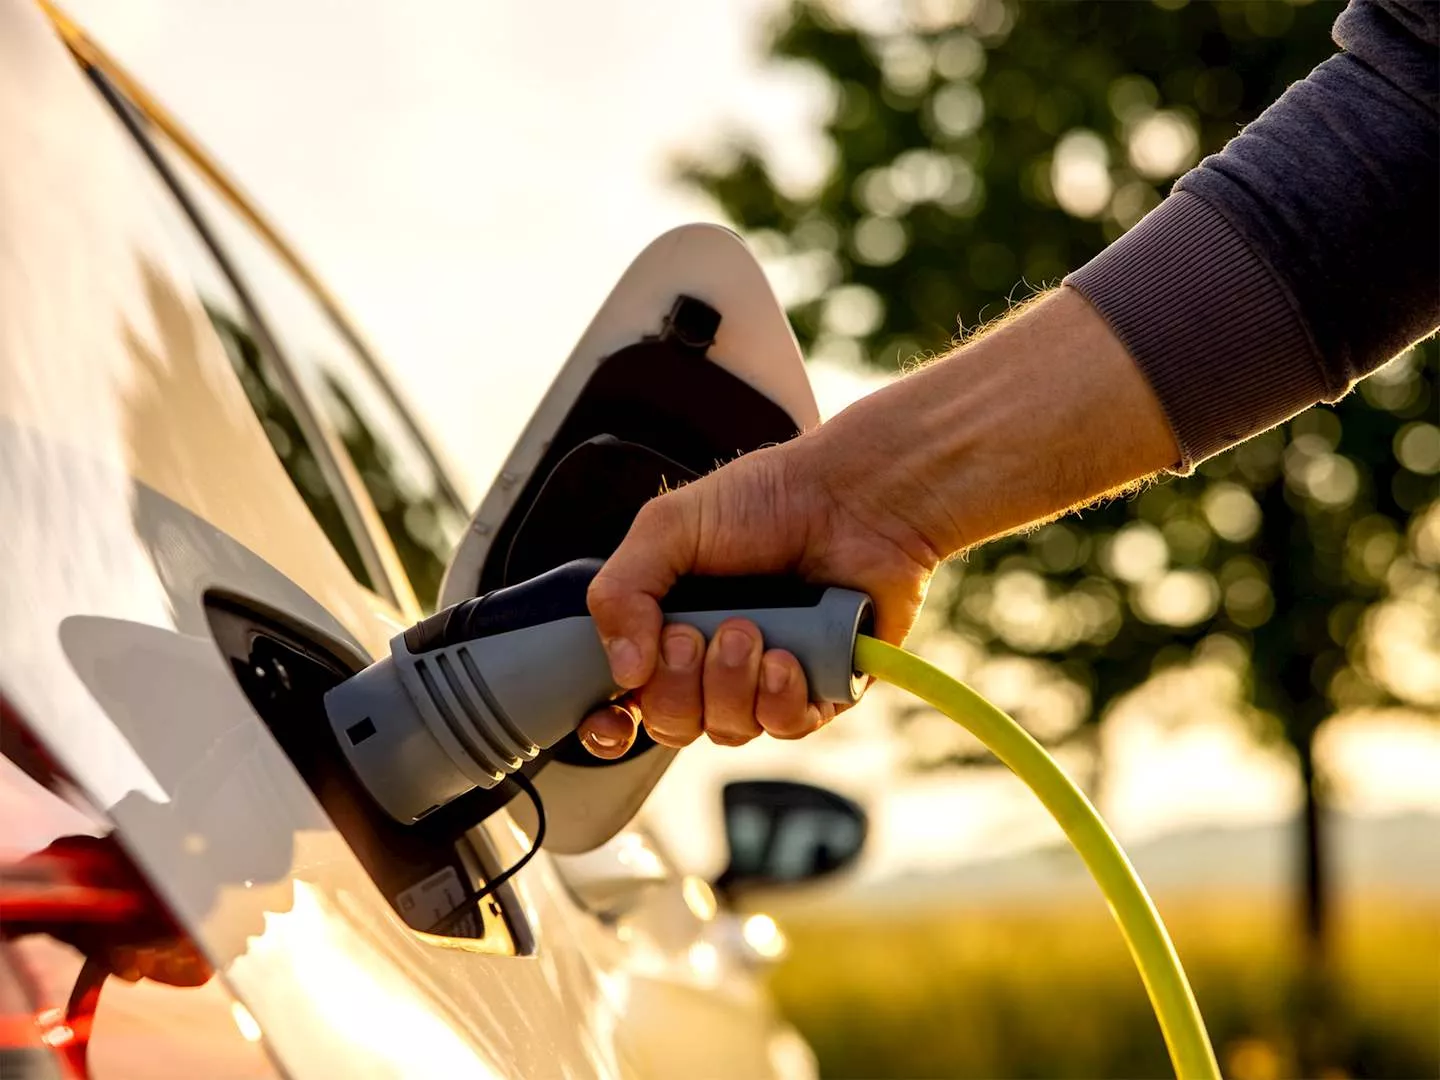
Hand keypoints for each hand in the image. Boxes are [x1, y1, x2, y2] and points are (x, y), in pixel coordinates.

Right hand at [576, 400, 943, 756]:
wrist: (852, 496)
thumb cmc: (766, 499)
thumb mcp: (668, 527)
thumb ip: (621, 590)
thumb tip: (622, 672)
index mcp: (668, 626)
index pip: (626, 701)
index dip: (611, 724)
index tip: (612, 719)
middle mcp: (714, 662)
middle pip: (672, 724)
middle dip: (676, 687)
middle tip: (693, 636)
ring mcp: (767, 680)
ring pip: (728, 730)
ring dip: (730, 685)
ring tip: (749, 630)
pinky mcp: (821, 690)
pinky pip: (786, 727)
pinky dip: (779, 699)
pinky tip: (787, 658)